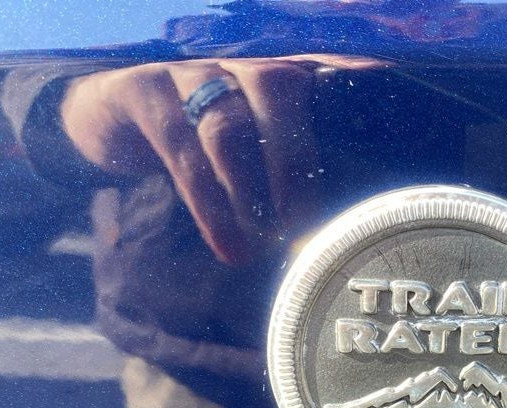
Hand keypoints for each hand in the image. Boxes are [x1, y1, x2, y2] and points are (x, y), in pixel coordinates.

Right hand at [60, 55, 379, 264]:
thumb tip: (357, 223)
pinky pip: (182, 150)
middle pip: (282, 94)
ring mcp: (192, 71)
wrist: (109, 111)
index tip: (398, 107)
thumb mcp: (252, 139)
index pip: (330, 68)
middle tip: (306, 225)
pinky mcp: (145, 91)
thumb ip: (301, 162)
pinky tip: (229, 247)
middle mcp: (242, 60)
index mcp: (279, 70)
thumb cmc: (202, 136)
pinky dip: (209, 205)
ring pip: (229, 127)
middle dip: (299, 163)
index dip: (364, 81)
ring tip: (265, 247)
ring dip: (249, 194)